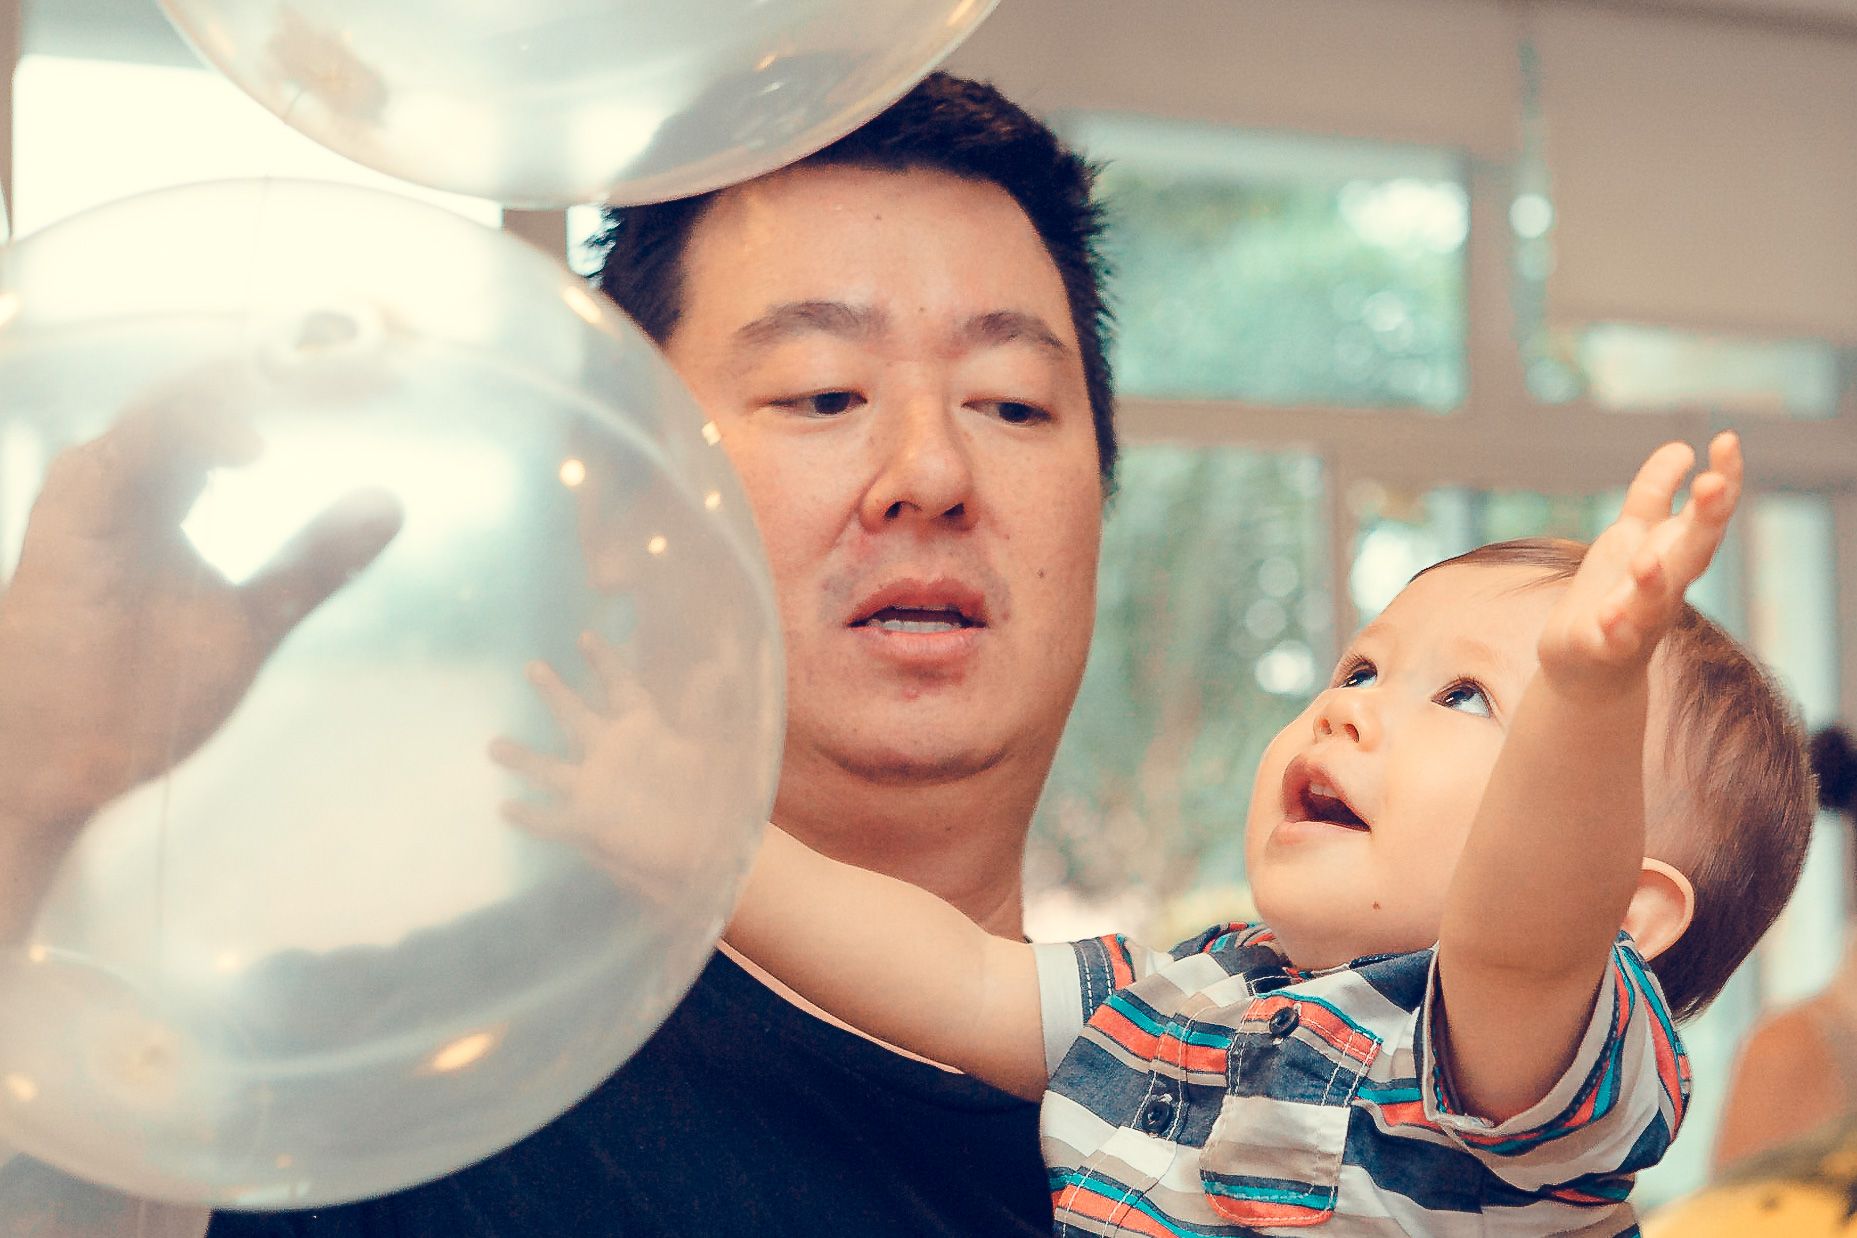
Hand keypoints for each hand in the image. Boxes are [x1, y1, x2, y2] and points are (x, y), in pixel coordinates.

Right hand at [0, 377, 402, 836]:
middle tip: (383, 372)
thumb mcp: (257, 616)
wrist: (56, 760)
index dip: (313, 392)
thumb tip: (391, 501)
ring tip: (335, 387)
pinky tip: (251, 450)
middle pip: (218, 394)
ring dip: (258, 388)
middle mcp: (129, 473)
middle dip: (301, 375)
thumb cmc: (135, 691)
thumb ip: (316, 560)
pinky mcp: (75, 510)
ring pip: (178, 403)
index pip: (243, 413)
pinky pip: (134, 445)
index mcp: (166, 487)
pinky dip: (194, 432)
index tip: (388, 386)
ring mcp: (100, 486)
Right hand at [491, 632, 712, 892]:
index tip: (584, 637)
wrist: (708, 850)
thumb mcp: (715, 752)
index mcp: (643, 730)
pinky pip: (553, 820)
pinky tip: (506, 808)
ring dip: (524, 758)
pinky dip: (531, 816)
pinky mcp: (590, 825)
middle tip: (531, 666)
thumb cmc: (713, 798)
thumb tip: (715, 667)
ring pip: (551, 768)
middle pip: (576, 717)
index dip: (605, 663)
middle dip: (555, 693)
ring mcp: (596, 788)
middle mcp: (612, 753)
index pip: (621, 688)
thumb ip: (708, 711)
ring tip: (493, 745)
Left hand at [1538, 431, 1742, 697]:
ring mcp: (1638, 619)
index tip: (1726, 439)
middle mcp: (1666, 587)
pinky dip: (1615, 630)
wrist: (1588, 667)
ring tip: (1646, 558)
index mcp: (1673, 556)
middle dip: (1704, 520)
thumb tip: (1682, 447)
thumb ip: (1653, 494)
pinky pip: (1614, 640)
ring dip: (1654, 579)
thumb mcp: (1631, 536)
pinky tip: (1608, 617)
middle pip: (1694, 552)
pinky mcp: (1605, 647)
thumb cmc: (1617, 595)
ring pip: (1654, 600)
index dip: (1723, 479)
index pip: (1707, 515)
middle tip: (1711, 484)